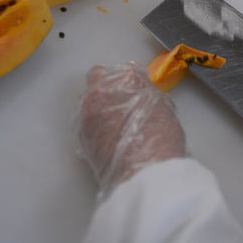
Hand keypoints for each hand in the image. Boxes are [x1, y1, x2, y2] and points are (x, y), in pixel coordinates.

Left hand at [76, 63, 184, 195]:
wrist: (143, 172)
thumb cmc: (160, 140)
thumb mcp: (163, 107)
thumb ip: (147, 94)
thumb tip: (140, 96)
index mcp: (128, 79)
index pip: (125, 70)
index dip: (131, 83)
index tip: (136, 94)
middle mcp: (102, 89)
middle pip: (99, 79)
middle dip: (108, 90)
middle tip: (123, 108)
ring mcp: (86, 111)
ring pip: (88, 100)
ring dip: (98, 108)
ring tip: (115, 127)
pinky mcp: (79, 133)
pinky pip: (84, 121)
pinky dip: (94, 126)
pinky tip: (108, 140)